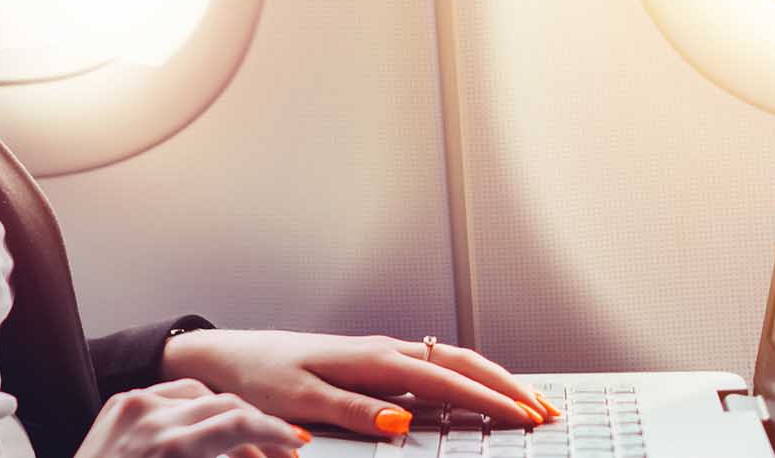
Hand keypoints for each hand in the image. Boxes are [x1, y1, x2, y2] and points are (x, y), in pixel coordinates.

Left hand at [74, 378, 312, 457]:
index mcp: (171, 448)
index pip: (239, 425)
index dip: (275, 433)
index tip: (295, 443)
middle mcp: (151, 419)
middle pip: (225, 404)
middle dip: (258, 426)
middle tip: (279, 448)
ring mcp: (132, 406)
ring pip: (200, 393)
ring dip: (227, 414)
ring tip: (243, 443)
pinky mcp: (119, 403)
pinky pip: (169, 395)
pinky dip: (193, 408)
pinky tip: (204, 427)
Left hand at [160, 330, 552, 433]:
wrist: (227, 357)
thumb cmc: (258, 379)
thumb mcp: (299, 400)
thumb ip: (352, 411)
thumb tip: (402, 421)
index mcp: (371, 360)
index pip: (445, 378)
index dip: (489, 398)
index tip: (525, 415)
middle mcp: (382, 352)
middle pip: (460, 364)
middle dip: (508, 385)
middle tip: (547, 410)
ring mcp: (379, 357)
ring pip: (450, 363)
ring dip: (492, 380)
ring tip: (528, 402)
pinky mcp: (371, 365)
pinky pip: (431, 370)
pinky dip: (465, 379)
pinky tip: (477, 395)